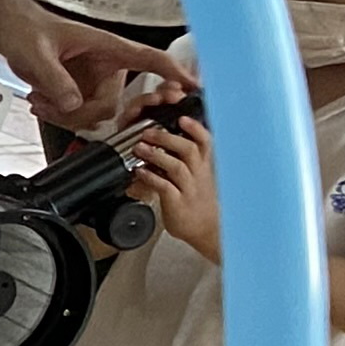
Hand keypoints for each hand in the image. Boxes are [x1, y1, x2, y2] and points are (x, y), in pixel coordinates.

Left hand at [0, 9, 191, 126]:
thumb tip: (73, 103)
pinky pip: (79, 117)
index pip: (150, 59)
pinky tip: (40, 102)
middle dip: (81, 113)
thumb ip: (54, 78)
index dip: (174, 73)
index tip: (192, 87)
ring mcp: (95, 82)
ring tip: (40, 100)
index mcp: (108, 46)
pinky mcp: (81, 93)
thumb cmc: (26, 28)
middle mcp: (107, 66)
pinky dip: (58, 116)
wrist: (10, 32)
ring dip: (66, 117)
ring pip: (96, 116)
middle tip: (52, 105)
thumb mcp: (36, 52)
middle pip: (113, 104)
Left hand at [127, 113, 219, 261]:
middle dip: (168, 138)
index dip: (195, 128)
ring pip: (177, 167)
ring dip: (157, 155)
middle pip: (190, 150)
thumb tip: (163, 138)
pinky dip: (151, 178)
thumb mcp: (195, 174)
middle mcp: (198, 174)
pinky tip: (140, 171)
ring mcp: (188, 189)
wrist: (205, 228)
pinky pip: (165, 188)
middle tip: (148, 131)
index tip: (182, 117)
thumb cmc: (196, 199)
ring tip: (139, 148)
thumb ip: (182, 157)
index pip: (205, 142)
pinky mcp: (177, 203)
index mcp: (202, 165)